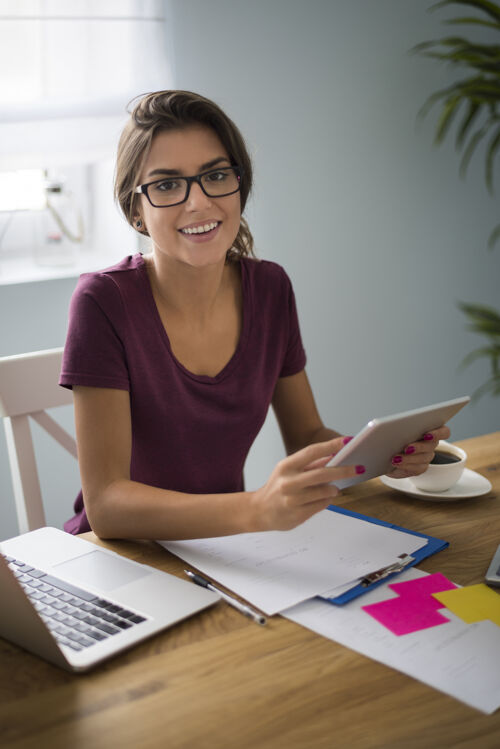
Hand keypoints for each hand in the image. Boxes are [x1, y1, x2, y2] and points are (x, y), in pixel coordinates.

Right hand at [250, 437, 364, 531]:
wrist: (258, 511)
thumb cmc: (276, 488)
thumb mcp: (288, 471)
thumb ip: (310, 464)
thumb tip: (333, 456)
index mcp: (286, 466)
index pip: (312, 452)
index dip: (331, 445)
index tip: (348, 441)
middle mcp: (288, 482)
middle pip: (323, 473)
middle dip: (344, 470)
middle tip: (358, 468)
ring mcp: (293, 500)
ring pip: (325, 491)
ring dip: (334, 489)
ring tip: (334, 488)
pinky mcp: (298, 515)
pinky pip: (322, 505)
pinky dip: (328, 500)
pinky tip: (325, 498)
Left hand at [386, 426, 450, 478]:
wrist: (384, 451)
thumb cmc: (390, 435)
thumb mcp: (392, 427)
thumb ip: (396, 424)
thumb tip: (385, 425)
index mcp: (429, 430)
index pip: (444, 431)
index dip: (439, 433)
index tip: (427, 434)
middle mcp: (431, 444)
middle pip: (432, 445)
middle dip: (419, 446)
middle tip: (407, 447)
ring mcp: (426, 457)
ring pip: (424, 458)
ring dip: (409, 458)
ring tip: (396, 457)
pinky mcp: (419, 468)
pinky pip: (417, 468)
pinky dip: (406, 465)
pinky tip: (396, 463)